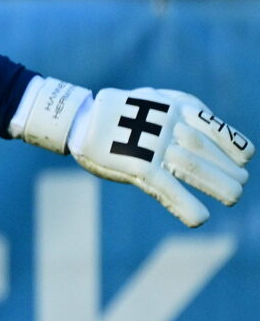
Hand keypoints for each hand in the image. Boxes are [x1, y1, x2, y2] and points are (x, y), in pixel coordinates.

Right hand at [16, 77, 251, 226]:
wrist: (77, 118)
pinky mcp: (135, 165)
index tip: (245, 157)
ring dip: (215, 184)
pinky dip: (184, 204)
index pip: (211, 126)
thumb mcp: (153, 102)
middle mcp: (166, 123)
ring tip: (234, 197)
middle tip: (240, 183)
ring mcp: (150, 144)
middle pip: (204, 149)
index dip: (231, 143)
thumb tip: (211, 128)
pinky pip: (165, 187)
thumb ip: (181, 112)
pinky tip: (199, 219)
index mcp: (173, 107)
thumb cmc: (118, 112)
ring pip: (191, 167)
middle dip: (226, 168)